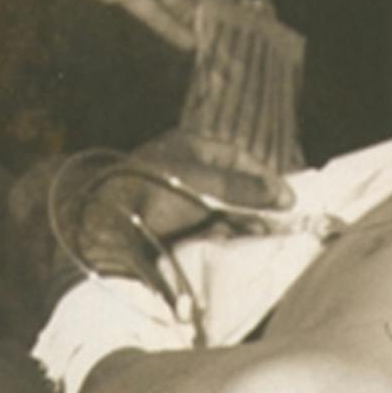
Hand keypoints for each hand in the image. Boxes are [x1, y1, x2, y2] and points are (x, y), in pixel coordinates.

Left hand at [66, 131, 289, 285]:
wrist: (105, 229)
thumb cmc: (156, 192)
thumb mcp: (207, 185)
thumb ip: (247, 189)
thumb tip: (285, 195)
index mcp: (187, 146)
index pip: (237, 158)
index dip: (264, 177)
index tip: (286, 198)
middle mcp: (179, 170)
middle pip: (227, 186)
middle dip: (252, 204)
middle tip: (276, 222)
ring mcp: (169, 199)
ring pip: (215, 210)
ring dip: (236, 223)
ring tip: (257, 237)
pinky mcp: (161, 227)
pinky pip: (198, 229)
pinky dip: (216, 236)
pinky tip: (227, 246)